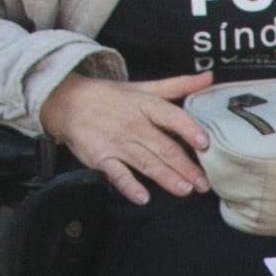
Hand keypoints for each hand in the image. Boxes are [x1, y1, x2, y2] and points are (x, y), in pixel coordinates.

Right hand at [46, 66, 213, 202]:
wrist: (67, 103)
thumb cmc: (109, 97)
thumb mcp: (143, 88)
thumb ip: (178, 85)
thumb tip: (209, 78)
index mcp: (145, 105)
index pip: (170, 116)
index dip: (188, 129)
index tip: (204, 143)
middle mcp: (132, 124)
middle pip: (163, 147)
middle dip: (185, 167)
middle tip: (203, 183)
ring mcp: (116, 143)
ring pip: (146, 163)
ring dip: (166, 178)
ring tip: (185, 190)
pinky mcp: (101, 158)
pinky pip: (117, 175)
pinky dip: (129, 187)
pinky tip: (143, 198)